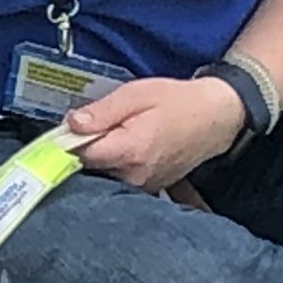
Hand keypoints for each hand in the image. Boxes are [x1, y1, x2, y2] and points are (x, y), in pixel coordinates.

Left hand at [67, 76, 246, 193]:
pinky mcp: (149, 188)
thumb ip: (102, 112)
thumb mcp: (136, 94)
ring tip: (112, 136)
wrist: (215, 117)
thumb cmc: (177, 102)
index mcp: (129, 151)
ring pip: (103, 176)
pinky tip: (122, 149)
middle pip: (90, 168)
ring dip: (100, 158)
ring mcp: (143, 186)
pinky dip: (113, 166)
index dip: (68, 141)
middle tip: (90, 127)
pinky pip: (119, 179)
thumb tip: (71, 124)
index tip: (67, 129)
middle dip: (83, 149)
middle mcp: (134, 176)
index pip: (81, 155)